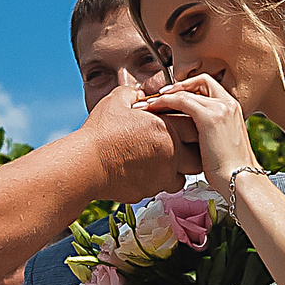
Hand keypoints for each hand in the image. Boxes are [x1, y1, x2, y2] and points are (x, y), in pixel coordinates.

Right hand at [77, 69, 198, 201]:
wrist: (86, 164)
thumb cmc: (100, 132)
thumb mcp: (117, 100)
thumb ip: (135, 93)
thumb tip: (141, 93)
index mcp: (167, 129)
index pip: (197, 126)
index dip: (191, 124)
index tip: (182, 124)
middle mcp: (171, 155)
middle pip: (199, 157)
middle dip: (192, 151)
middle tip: (179, 145)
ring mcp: (161, 177)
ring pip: (183, 177)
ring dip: (177, 170)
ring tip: (161, 162)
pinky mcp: (148, 192)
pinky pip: (161, 189)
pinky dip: (157, 182)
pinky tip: (144, 172)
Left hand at [143, 73, 255, 188]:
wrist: (238, 179)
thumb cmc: (228, 169)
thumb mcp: (220, 143)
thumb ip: (208, 131)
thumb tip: (189, 133)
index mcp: (232, 108)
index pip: (208, 86)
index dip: (188, 88)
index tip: (171, 97)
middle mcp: (228, 103)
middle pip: (199, 81)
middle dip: (176, 87)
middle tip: (157, 97)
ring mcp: (220, 108)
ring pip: (186, 91)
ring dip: (163, 96)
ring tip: (146, 105)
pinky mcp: (210, 117)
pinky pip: (181, 100)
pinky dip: (164, 102)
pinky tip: (152, 109)